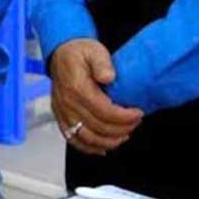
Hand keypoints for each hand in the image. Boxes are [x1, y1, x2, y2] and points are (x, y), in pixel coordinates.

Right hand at [48, 38, 142, 155]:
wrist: (61, 54)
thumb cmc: (80, 53)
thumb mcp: (94, 50)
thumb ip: (102, 63)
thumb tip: (108, 77)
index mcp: (77, 88)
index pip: (104, 111)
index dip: (124, 117)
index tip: (137, 113)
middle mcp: (68, 104)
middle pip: (98, 127)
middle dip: (121, 129)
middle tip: (135, 123)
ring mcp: (63, 113)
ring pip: (87, 137)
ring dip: (108, 141)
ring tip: (124, 136)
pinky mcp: (61, 118)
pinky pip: (73, 139)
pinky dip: (89, 148)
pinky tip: (103, 148)